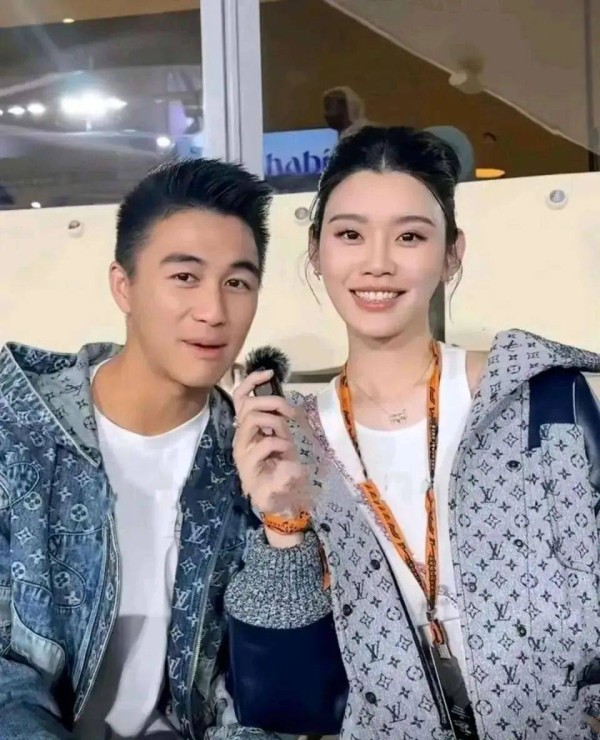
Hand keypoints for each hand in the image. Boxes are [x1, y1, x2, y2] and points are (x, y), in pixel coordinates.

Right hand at [232, 370, 311, 528]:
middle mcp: (241, 437)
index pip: (241, 397)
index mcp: (247, 428)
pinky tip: (287, 453)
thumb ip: (278, 422)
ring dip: (275, 422)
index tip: (269, 372)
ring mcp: (243, 451)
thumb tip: (282, 403)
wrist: (279, 502)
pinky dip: (279, 443)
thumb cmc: (281, 470)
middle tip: (289, 411)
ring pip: (253, 420)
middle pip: (246, 405)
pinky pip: (263, 444)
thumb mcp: (283, 440)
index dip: (252, 380)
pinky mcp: (248, 466)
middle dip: (270, 401)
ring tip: (288, 434)